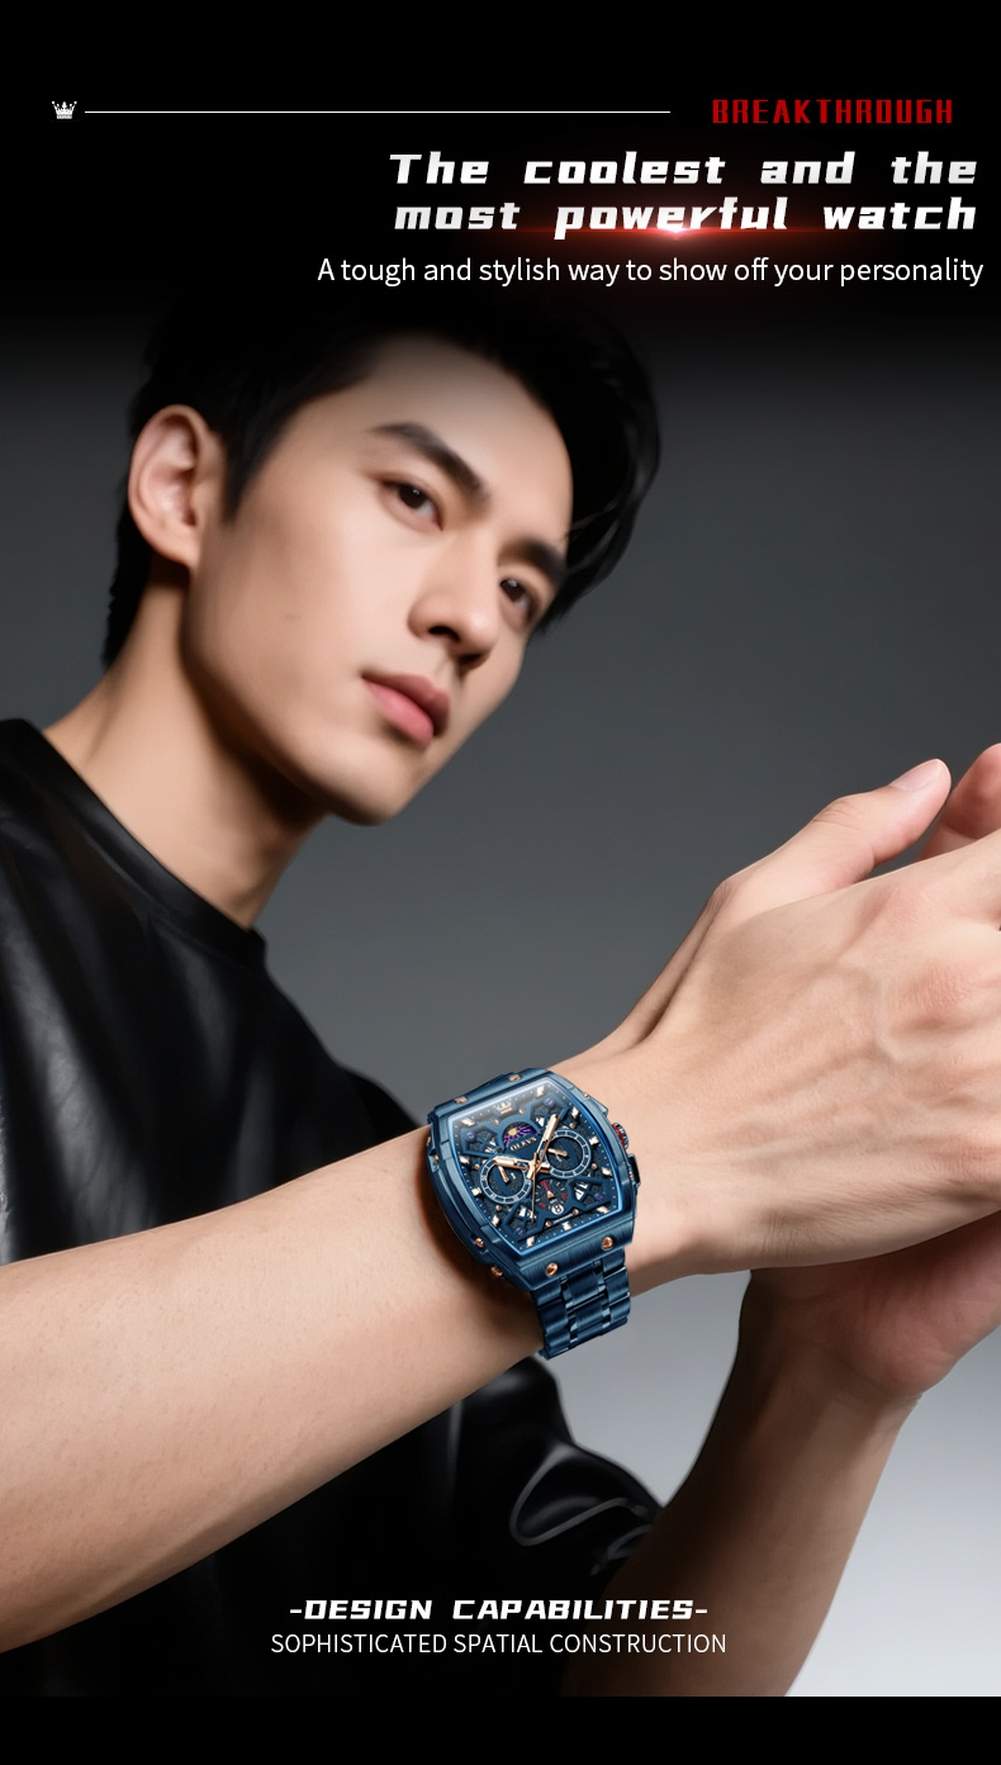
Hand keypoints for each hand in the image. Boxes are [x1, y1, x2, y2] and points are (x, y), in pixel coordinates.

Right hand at [744, 745, 1000, 1406]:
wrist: (653, 1161)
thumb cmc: (690, 1040)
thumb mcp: (755, 899)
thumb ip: (856, 830)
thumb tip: (926, 784)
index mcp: (916, 908)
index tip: (987, 912)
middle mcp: (965, 979)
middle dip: (1000, 963)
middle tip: (962, 1001)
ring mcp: (985, 1073)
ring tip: (956, 1059)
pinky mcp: (986, 1160)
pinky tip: (966, 1119)